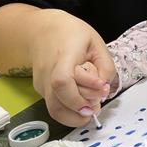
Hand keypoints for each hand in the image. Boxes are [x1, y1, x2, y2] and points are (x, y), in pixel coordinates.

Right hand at [31, 10, 114, 126]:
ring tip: (91, 108)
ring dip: (76, 117)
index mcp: (63, 57)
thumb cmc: (71, 33)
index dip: (80, 95)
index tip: (100, 93)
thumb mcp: (96, 43)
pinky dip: (69, 110)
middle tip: (98, 103)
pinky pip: (54, 106)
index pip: (62, 81)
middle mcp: (47, 73)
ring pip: (55, 111)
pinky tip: (81, 101)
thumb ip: (105, 65)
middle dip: (83, 109)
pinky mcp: (40, 90)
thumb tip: (105, 89)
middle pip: (58, 104)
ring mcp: (41, 84)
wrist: (41, 30)